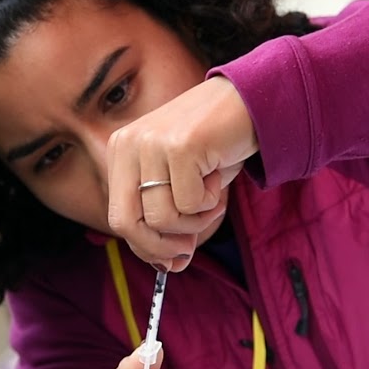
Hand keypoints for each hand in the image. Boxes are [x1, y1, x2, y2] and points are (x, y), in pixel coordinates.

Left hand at [105, 76, 256, 270]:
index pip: (118, 217)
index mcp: (121, 151)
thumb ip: (171, 222)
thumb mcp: (184, 185)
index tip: (172, 258)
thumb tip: (169, 267)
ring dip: (194, 221)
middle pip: (126, 223)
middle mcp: (129, 144)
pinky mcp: (179, 147)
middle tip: (188, 247)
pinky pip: (189, 204)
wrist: (250, 101)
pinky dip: (210, 202)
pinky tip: (218, 176)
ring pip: (161, 218)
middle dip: (159, 247)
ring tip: (211, 197)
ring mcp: (151, 143)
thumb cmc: (216, 144)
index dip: (145, 246)